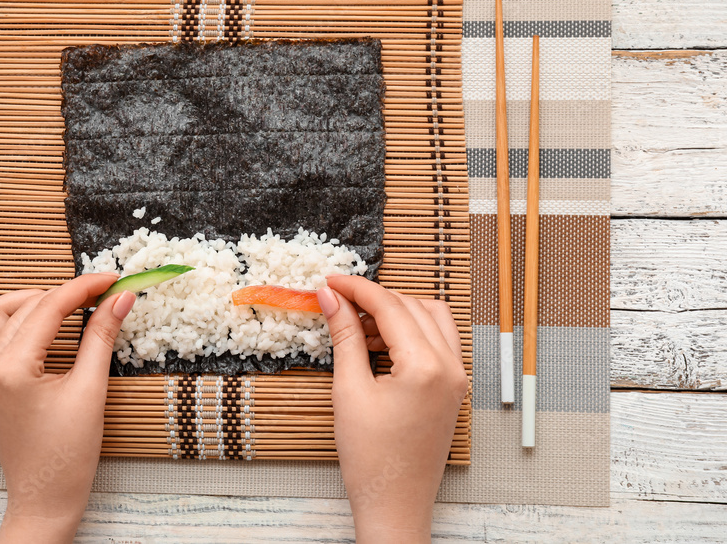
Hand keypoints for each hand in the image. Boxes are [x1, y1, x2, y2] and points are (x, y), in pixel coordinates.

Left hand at [0, 274, 134, 543]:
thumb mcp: (90, 390)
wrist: (45, 497)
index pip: (49, 308)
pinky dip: (9, 323)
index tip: (112, 279)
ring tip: (66, 306)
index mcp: (12, 368)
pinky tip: (36, 328)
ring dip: (31, 302)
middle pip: (25, 306)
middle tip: (100, 293)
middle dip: (64, 294)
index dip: (84, 287)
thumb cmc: (67, 456)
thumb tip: (120, 300)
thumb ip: (101, 337)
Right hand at [317, 275, 467, 542]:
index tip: (330, 281)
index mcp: (426, 366)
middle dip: (374, 299)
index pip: (390, 306)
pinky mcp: (453, 388)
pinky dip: (409, 332)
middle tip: (338, 302)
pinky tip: (378, 344)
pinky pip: (437, 341)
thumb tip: (331, 299)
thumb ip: (345, 337)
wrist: (394, 504)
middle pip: (412, 306)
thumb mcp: (349, 390)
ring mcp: (456, 378)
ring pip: (430, 318)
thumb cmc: (371, 459)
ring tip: (357, 326)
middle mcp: (450, 367)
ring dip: (395, 313)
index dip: (356, 288)